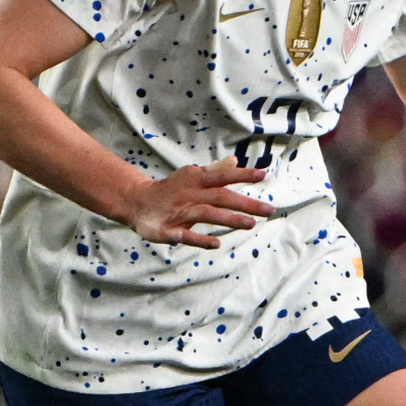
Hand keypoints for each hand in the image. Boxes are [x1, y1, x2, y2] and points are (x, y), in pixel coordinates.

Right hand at [120, 163, 273, 247]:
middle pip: (220, 197)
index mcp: (196, 180)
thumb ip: (215, 171)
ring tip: (251, 224)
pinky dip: (199, 239)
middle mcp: (189, 194)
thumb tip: (235, 161)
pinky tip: (217, 244)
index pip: (222, 176)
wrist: (136, 201)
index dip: (242, 175)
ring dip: (229, 219)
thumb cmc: (173, 189)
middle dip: (245, 203)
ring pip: (206, 214)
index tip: (263, 175)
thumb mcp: (192, 177)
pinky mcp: (166, 229)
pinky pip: (184, 235)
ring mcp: (178, 212)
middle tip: (269, 210)